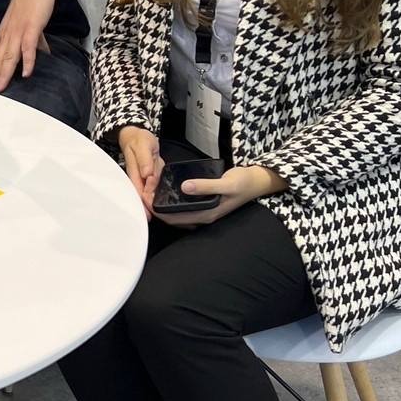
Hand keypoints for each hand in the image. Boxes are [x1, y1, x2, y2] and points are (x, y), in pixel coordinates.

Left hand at [0, 0, 55, 92]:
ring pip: (8, 57)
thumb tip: (42, 53)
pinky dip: (27, 61)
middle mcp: (7, 35)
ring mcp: (18, 32)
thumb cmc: (31, 2)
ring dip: (3, 74)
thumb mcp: (30, 24)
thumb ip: (35, 40)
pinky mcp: (30, 28)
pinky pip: (28, 48)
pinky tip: (25, 74)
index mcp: (5, 34)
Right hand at [118, 126, 162, 218]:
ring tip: (168, 219)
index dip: (144, 204)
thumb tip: (146, 173)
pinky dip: (160, 200)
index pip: (138, 192)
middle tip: (160, 221)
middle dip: (150, 211)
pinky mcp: (151, 180)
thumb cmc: (139, 140)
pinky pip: (155, 192)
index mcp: (135, 174)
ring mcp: (145, 181)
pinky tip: (167, 208)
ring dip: (155, 208)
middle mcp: (139, 180)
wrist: (137, 136)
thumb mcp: (144, 144)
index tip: (150, 213)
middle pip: (143, 199)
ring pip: (149, 198)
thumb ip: (145, 159)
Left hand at [154, 164, 285, 227]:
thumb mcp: (226, 183)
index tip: (145, 196)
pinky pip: (182, 205)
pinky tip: (166, 188)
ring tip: (151, 189)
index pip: (174, 217)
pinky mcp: (203, 204)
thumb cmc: (243, 183)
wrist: (256, 182)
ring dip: (163, 203)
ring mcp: (203, 211)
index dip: (157, 209)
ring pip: (176, 211)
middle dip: (156, 206)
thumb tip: (184, 186)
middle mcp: (202, 216)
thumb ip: (206, 185)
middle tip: (144, 190)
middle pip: (172, 216)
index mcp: (205, 214)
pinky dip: (172, 199)